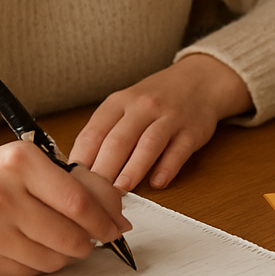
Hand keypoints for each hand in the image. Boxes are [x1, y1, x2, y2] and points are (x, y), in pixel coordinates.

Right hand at [0, 143, 130, 275]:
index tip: (117, 226)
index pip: (78, 201)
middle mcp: (0, 195)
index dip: (105, 219)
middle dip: (91, 241)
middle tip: (93, 237)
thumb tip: (119, 217)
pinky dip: (42, 264)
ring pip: (54, 259)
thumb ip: (75, 183)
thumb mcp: (30, 164)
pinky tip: (34, 247)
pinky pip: (32, 273)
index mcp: (19, 162)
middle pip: (70, 235)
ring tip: (61, 240)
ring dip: (68, 255)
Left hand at [69, 54, 251, 191]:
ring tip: (121, 190)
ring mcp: (169, 118)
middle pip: (118, 141)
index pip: (94, 132)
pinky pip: (178, 151)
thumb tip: (80, 168)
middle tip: (93, 195)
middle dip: (104, 170)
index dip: (82, 159)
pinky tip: (157, 182)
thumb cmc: (156, 98)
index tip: (74, 182)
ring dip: (133, 170)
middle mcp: (143, 107)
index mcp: (120, 102)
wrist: (200, 80)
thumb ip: (106, 131)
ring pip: (148, 145)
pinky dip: (167, 168)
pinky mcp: (192, 130)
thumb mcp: (125, 104)